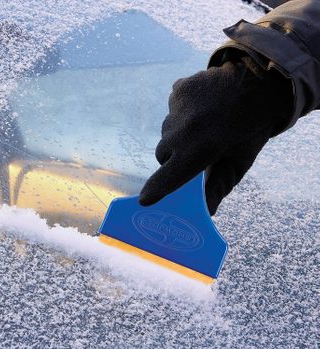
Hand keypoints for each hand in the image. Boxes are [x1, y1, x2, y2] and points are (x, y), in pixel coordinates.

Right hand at [139, 56, 292, 214]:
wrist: (258, 82)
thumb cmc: (251, 129)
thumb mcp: (239, 161)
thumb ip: (219, 187)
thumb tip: (208, 212)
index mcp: (201, 150)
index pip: (169, 176)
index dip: (155, 190)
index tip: (144, 200)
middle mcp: (184, 130)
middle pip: (162, 154)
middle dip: (172, 158)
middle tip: (192, 152)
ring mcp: (178, 107)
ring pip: (166, 131)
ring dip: (177, 134)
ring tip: (201, 125)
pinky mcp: (178, 90)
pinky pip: (172, 110)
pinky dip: (182, 113)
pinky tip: (201, 108)